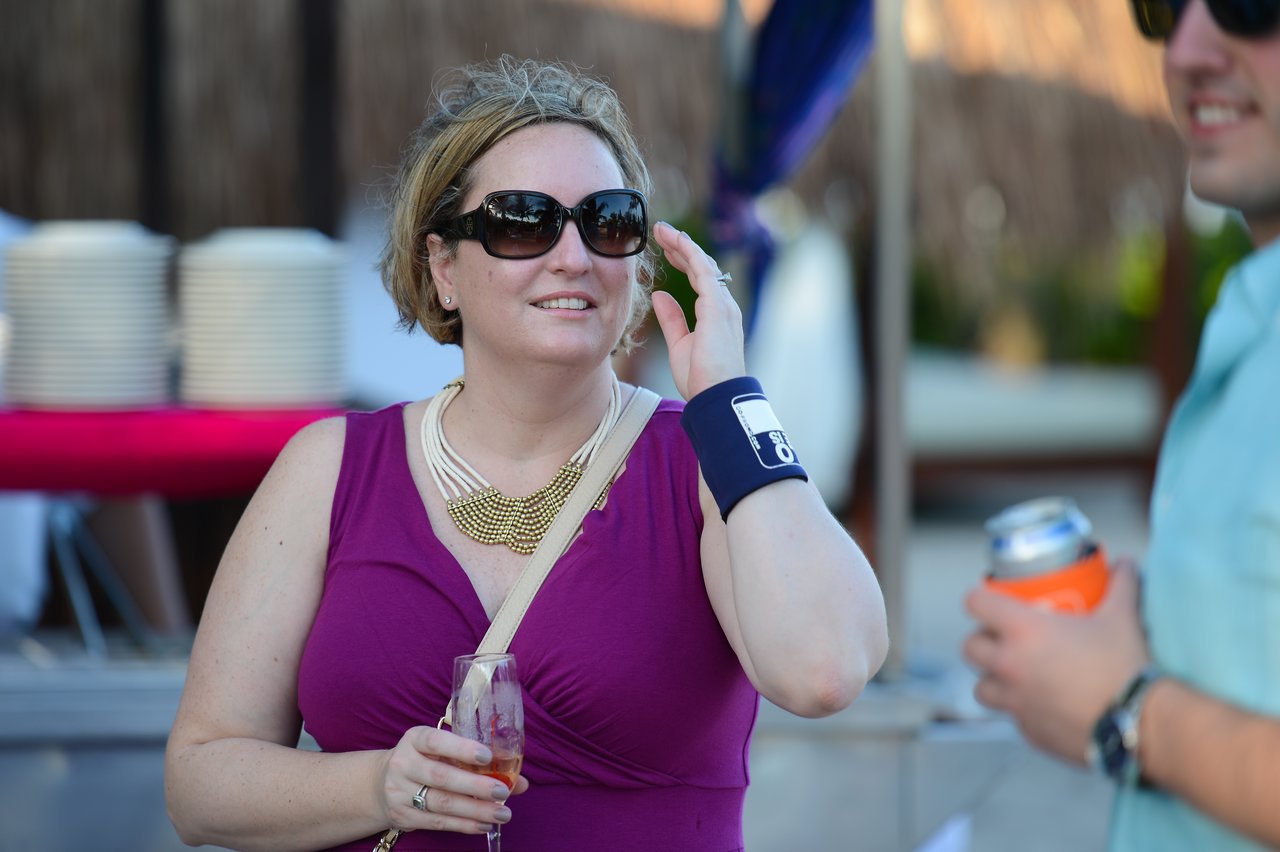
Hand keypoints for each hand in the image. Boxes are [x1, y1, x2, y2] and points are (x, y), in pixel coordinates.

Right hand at [378, 726, 528, 834]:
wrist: (380, 784)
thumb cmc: (425, 761)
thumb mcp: (441, 751)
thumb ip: (477, 761)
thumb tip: (521, 781)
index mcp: (414, 739)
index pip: (436, 740)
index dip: (461, 748)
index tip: (487, 756)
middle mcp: (403, 763)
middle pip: (441, 776)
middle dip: (475, 786)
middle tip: (503, 792)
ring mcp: (399, 791)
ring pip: (441, 803)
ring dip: (474, 810)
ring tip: (501, 813)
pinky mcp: (402, 816)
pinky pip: (436, 822)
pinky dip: (463, 825)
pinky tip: (483, 824)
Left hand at [650, 222, 745, 399]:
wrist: (716, 396)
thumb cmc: (702, 377)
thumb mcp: (680, 345)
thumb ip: (672, 319)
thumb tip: (660, 296)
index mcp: (715, 314)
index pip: (698, 279)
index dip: (682, 260)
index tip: (665, 248)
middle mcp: (723, 305)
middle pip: (701, 267)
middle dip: (680, 247)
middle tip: (660, 231)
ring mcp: (722, 304)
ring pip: (703, 264)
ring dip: (682, 244)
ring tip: (663, 230)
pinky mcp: (717, 306)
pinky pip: (703, 271)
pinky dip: (689, 252)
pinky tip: (676, 240)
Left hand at [962, 561, 1149, 764]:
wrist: (1140, 723)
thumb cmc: (1124, 667)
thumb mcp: (1121, 617)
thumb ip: (1121, 585)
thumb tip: (1125, 564)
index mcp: (1023, 631)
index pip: (975, 603)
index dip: (980, 598)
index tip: (989, 600)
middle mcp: (1009, 665)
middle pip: (970, 647)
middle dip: (983, 640)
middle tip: (1004, 638)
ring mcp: (1015, 701)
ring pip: (981, 687)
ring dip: (992, 678)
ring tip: (1015, 673)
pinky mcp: (1027, 731)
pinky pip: (1012, 716)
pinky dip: (1020, 708)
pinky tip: (1043, 703)